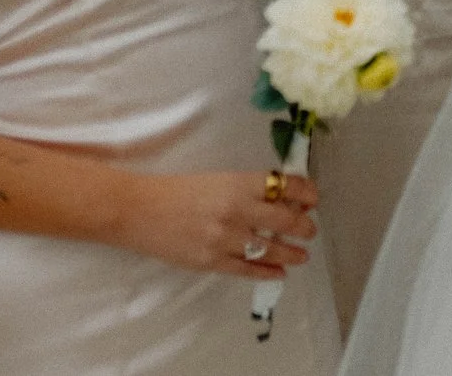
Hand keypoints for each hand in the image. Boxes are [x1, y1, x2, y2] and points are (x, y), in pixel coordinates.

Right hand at [120, 169, 318, 278]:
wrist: (138, 210)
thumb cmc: (178, 190)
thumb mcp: (219, 179)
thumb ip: (248, 189)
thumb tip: (281, 198)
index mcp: (239, 184)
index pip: (286, 186)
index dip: (306, 192)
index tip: (313, 199)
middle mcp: (236, 210)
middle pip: (285, 220)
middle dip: (304, 226)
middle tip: (310, 230)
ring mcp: (224, 239)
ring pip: (270, 249)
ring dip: (292, 253)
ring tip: (302, 255)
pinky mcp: (210, 261)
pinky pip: (247, 270)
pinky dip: (267, 272)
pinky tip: (280, 273)